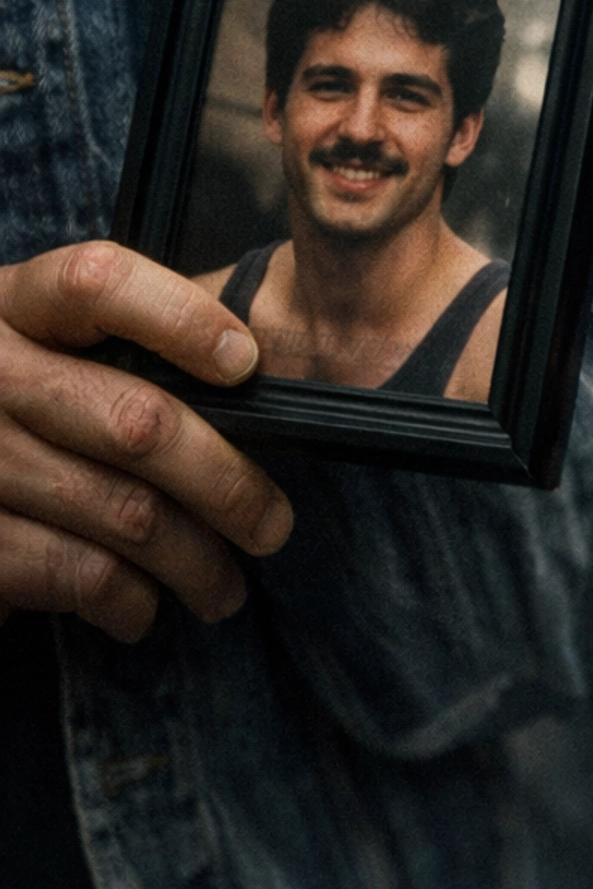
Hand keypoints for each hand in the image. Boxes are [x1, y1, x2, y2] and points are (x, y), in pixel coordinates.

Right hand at [0, 241, 292, 643]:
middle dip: (225, 483)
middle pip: (137, 420)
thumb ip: (135, 347)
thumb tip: (257, 377)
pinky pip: (77, 573)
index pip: (98, 283)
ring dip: (194, 560)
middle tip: (272, 524)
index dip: (180, 318)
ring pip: (124, 511)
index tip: (246, 363)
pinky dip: (129, 598)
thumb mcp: (57, 350)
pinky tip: (145, 605)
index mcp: (17, 305)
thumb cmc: (30, 409)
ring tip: (225, 586)